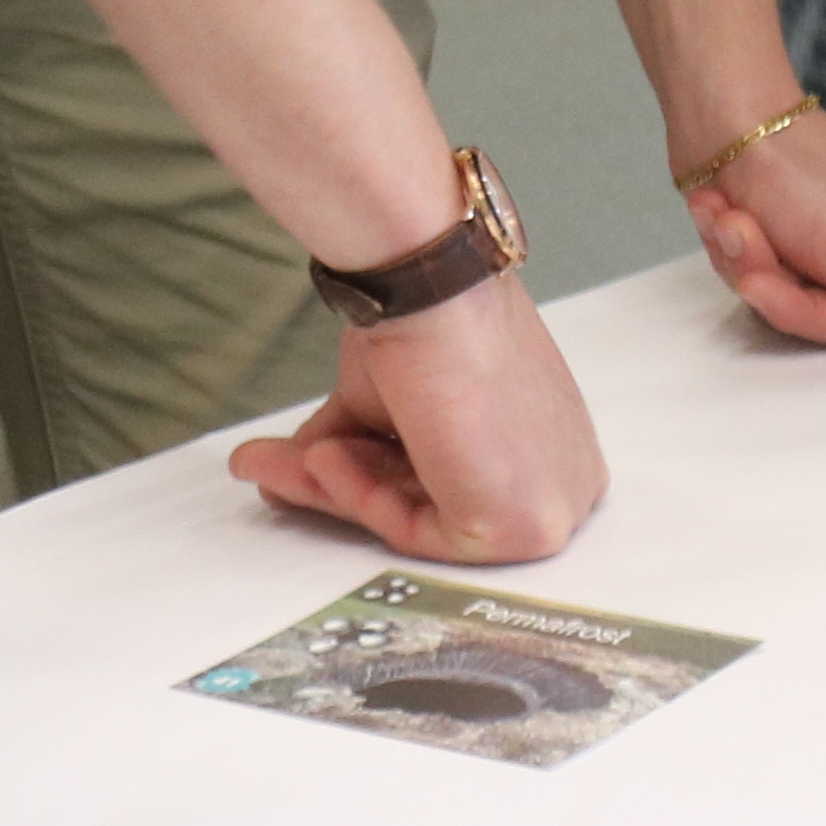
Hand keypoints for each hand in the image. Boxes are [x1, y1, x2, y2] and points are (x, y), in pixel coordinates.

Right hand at [228, 275, 608, 563]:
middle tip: (266, 464)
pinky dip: (360, 495)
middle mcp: (559, 474)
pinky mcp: (529, 528)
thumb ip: (360, 445)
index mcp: (546, 441)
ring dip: (331, 484)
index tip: (302, 459)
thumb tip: (304, 468)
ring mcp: (553, 504)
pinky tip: (318, 458)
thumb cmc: (431, 322)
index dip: (363, 472)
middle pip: (429, 500)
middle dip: (336, 483)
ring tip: (269, 458)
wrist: (436, 293)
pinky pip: (423, 532)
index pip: (447, 478)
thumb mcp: (391, 398)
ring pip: (419, 516)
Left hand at [690, 110, 825, 362]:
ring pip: (788, 300)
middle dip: (771, 278)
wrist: (735, 122)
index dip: (813, 310)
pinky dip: (736, 246)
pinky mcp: (808, 244)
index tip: (778, 279)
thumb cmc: (811, 178)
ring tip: (736, 214)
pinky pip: (764, 279)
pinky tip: (729, 211)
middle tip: (748, 233)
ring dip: (746, 257)